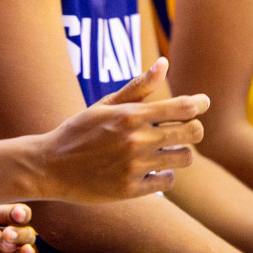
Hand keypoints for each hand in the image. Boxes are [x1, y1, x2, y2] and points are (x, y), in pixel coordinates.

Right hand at [36, 57, 207, 202]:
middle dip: (194, 129)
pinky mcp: (131, 189)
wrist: (50, 166)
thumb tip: (163, 63)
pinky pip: (167, 181)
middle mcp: (136, 140)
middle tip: (185, 129)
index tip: (203, 102)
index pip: (183, 107)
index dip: (199, 103)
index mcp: (130, 115)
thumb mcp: (105, 105)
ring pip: (184, 158)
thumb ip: (138, 87)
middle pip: (193, 133)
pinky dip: (164, 174)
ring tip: (165, 150)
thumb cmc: (79, 130)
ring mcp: (135, 166)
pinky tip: (152, 169)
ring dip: (179, 153)